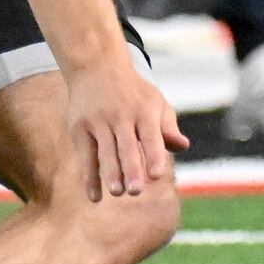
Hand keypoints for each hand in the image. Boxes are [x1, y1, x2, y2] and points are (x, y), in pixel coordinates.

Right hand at [66, 56, 185, 201]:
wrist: (96, 66)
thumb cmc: (133, 92)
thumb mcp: (155, 103)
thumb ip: (168, 127)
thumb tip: (183, 146)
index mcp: (144, 111)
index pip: (150, 136)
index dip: (153, 155)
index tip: (156, 175)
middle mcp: (121, 115)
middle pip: (126, 146)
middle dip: (131, 168)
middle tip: (135, 190)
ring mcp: (98, 121)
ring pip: (105, 151)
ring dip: (110, 173)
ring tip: (117, 192)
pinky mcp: (80, 128)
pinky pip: (86, 156)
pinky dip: (89, 177)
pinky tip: (95, 197)